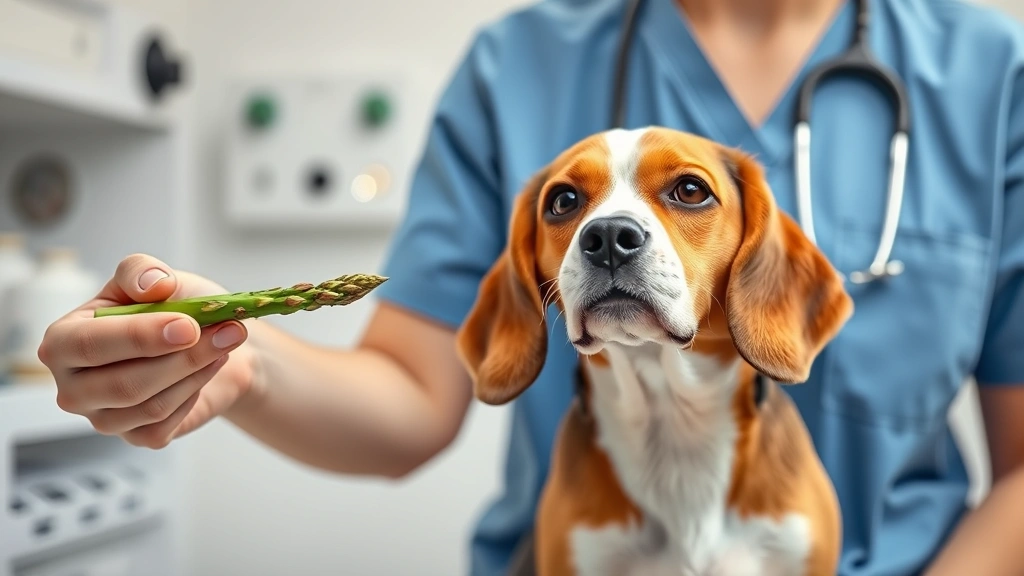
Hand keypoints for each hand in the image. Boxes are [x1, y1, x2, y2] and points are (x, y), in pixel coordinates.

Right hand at [38, 253, 256, 447]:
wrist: (208, 342)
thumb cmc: (174, 310)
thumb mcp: (156, 278)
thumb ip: (143, 271)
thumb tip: (153, 284)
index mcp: (63, 340)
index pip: (90, 344)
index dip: (141, 336)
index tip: (189, 325)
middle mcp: (72, 385)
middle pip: (125, 384)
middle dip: (184, 356)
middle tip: (227, 331)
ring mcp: (101, 417)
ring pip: (150, 406)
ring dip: (197, 371)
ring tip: (224, 341)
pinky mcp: (135, 437)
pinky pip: (165, 424)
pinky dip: (195, 392)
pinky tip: (206, 368)